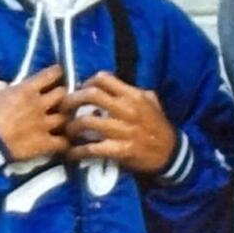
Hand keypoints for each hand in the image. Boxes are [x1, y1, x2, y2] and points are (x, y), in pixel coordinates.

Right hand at [0, 64, 68, 161]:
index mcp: (25, 89)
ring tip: (67, 119)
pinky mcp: (44, 143)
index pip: (50, 75)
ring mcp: (44, 125)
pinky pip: (64, 142)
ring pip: (67, 117)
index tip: (58, 73)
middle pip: (63, 94)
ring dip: (67, 118)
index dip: (56, 72)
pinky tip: (67, 143)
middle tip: (62, 98)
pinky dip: (67, 143)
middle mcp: (39, 105)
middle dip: (64, 95)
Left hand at [63, 71, 180, 175]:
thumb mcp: (151, 102)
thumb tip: (109, 84)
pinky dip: (77, 151)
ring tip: (67, 130)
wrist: (170, 153)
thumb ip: (132, 91)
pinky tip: (71, 152)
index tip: (80, 90)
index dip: (87, 82)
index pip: (103, 79)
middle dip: (71, 100)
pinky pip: (91, 149)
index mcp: (134, 96)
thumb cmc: (158, 126)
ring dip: (71, 126)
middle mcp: (127, 110)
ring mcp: (122, 130)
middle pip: (90, 95)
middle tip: (63, 108)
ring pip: (86, 122)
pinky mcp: (119, 150)